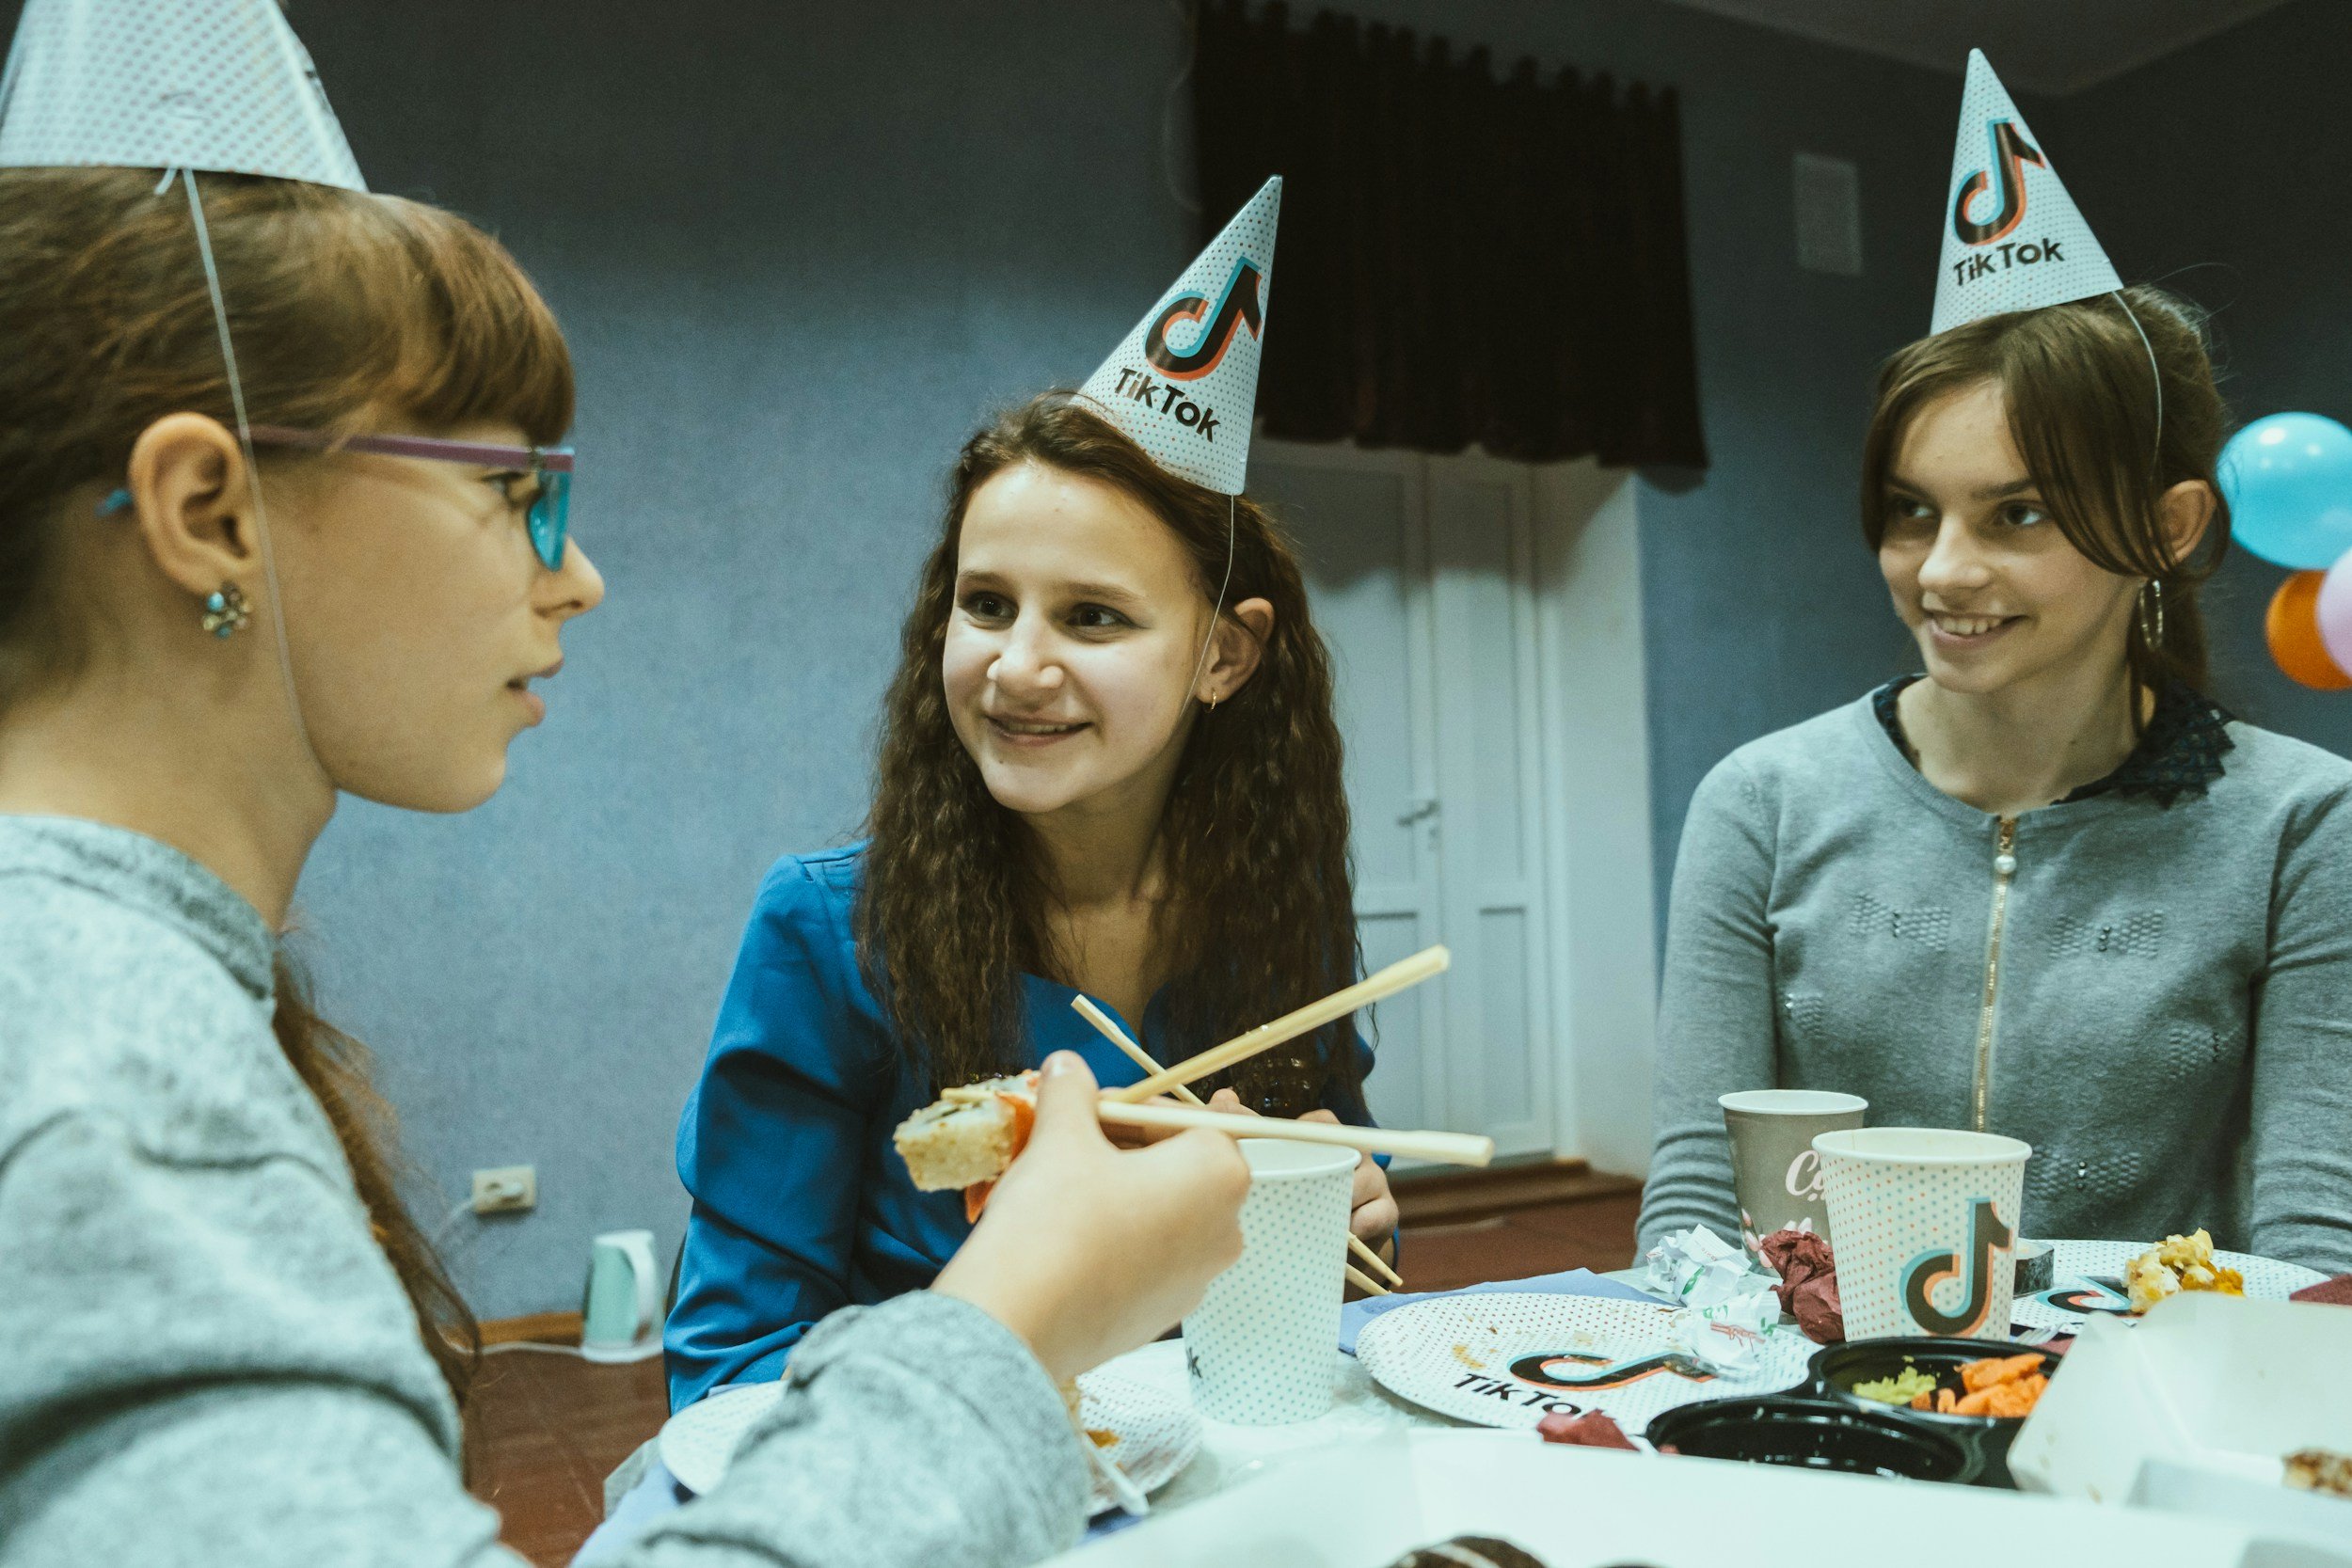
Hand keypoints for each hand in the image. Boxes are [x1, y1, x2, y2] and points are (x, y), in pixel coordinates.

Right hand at [933, 1053, 1249, 1383]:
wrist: (1019, 1324)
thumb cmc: (1053, 1218)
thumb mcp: (1060, 1137)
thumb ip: (1072, 1092)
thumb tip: (1067, 1066)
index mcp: (1220, 1174)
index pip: (1194, 1117)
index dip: (1143, 1105)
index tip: (1101, 1104)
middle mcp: (1225, 1229)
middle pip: (1183, 1165)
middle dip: (1129, 1144)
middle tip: (1073, 1137)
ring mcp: (1198, 1280)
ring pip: (1164, 1211)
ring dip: (1121, 1188)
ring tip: (1063, 1183)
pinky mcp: (1164, 1315)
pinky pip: (1149, 1256)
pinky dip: (1118, 1235)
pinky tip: (1068, 1232)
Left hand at [1206, 1089, 1399, 1256]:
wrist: (1323, 1245)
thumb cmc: (1292, 1196)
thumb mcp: (1269, 1164)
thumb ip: (1245, 1131)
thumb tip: (1224, 1097)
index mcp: (1327, 1140)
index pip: (1324, 1123)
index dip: (1310, 1134)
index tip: (1290, 1153)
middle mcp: (1354, 1155)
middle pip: (1349, 1149)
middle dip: (1327, 1170)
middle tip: (1298, 1188)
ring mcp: (1374, 1183)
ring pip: (1366, 1181)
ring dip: (1341, 1199)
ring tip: (1319, 1215)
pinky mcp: (1384, 1214)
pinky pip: (1379, 1213)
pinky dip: (1360, 1223)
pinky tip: (1343, 1234)